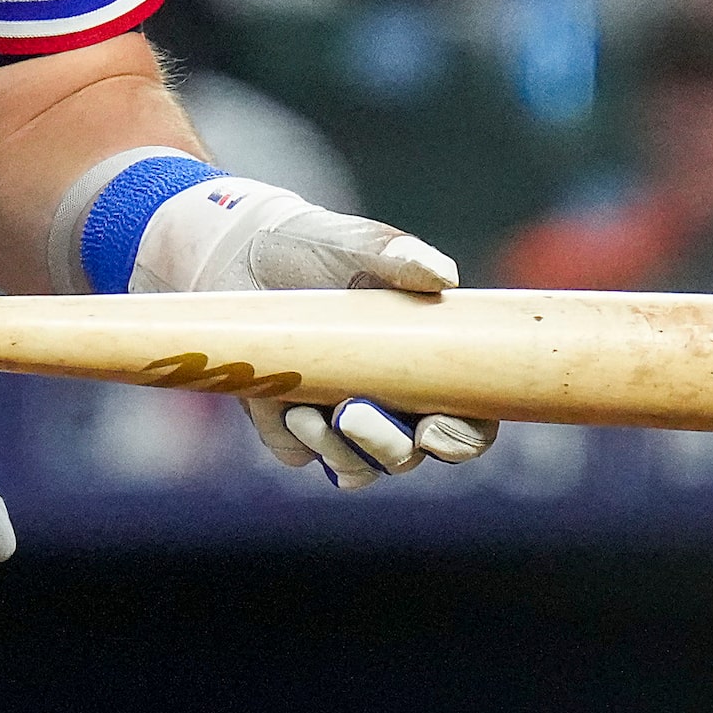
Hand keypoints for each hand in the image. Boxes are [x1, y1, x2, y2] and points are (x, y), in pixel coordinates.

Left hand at [131, 174, 498, 489]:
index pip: (468, 423)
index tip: (436, 432)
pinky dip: (293, 440)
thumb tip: (441, 275)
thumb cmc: (317, 247)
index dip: (463, 439)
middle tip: (351, 414)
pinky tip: (281, 408)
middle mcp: (392, 405)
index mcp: (427, 369)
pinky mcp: (289, 424)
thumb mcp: (359, 245)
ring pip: (357, 467)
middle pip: (409, 456)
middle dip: (385, 447)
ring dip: (338, 450)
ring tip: (304, 412)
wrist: (244, 252)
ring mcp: (339, 420)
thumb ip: (401, 256)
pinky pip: (299, 454)